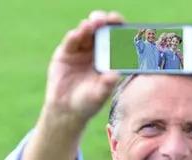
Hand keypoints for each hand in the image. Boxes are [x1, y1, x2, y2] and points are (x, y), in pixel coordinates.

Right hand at [43, 11, 123, 126]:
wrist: (66, 109)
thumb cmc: (88, 103)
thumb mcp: (99, 95)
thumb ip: (106, 85)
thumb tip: (115, 74)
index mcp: (110, 60)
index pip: (117, 41)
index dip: (121, 32)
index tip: (125, 27)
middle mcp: (96, 52)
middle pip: (102, 31)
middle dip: (106, 23)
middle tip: (109, 19)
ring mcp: (81, 51)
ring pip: (86, 33)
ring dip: (90, 27)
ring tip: (93, 24)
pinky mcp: (65, 53)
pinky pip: (71, 42)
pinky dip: (74, 37)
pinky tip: (78, 34)